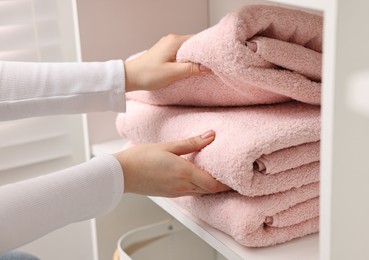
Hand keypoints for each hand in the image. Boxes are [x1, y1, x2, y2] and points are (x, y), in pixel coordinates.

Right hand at [113, 130, 230, 196]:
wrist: (121, 173)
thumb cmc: (140, 158)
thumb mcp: (167, 146)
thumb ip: (191, 142)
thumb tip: (210, 135)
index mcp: (183, 173)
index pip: (213, 184)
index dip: (227, 183)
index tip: (236, 177)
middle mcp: (181, 186)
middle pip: (209, 190)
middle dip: (222, 185)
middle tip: (232, 176)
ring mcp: (175, 192)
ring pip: (200, 193)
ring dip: (211, 187)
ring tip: (217, 176)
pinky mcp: (169, 194)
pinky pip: (190, 193)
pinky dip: (199, 187)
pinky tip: (198, 178)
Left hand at [124, 34, 209, 91]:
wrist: (130, 77)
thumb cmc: (148, 75)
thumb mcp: (173, 73)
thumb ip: (191, 69)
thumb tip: (208, 67)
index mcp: (175, 41)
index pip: (198, 40)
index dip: (207, 50)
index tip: (215, 59)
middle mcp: (172, 40)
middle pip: (194, 45)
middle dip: (202, 55)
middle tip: (211, 66)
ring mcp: (168, 45)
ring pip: (187, 50)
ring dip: (194, 59)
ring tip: (201, 69)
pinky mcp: (165, 52)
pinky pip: (181, 53)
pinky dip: (186, 60)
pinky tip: (189, 68)